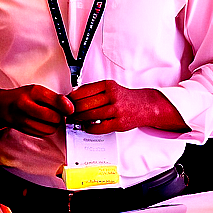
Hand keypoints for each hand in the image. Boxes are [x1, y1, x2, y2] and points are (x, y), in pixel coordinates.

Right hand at [0, 85, 73, 137]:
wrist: (3, 106)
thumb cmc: (22, 97)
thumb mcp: (38, 90)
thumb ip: (55, 98)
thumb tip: (70, 107)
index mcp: (32, 92)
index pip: (55, 101)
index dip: (67, 106)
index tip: (70, 108)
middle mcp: (26, 105)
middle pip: (54, 117)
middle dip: (59, 116)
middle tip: (57, 112)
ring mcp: (24, 119)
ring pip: (50, 128)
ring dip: (53, 124)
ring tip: (48, 117)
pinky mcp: (25, 130)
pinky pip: (44, 133)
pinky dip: (46, 129)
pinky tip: (42, 122)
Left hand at [68, 80, 188, 133]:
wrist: (145, 105)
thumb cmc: (125, 97)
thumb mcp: (110, 87)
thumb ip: (94, 90)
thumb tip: (74, 95)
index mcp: (108, 85)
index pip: (83, 91)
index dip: (72, 98)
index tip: (66, 102)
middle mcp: (112, 96)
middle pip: (85, 103)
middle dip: (73, 109)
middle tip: (68, 112)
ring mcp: (116, 110)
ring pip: (90, 115)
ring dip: (79, 119)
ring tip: (75, 120)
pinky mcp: (119, 123)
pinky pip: (99, 127)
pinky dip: (90, 128)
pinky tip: (86, 126)